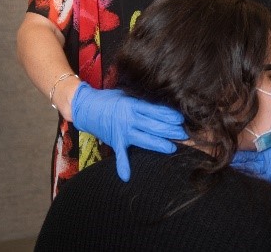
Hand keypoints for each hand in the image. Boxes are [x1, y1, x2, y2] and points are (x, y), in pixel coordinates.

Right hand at [72, 82, 187, 180]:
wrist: (86, 106)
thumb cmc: (109, 99)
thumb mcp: (126, 94)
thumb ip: (141, 101)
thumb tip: (159, 104)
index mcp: (133, 105)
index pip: (155, 111)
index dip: (168, 115)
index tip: (180, 119)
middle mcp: (129, 119)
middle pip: (154, 126)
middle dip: (170, 131)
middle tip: (185, 134)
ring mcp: (122, 131)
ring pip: (144, 140)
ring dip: (159, 145)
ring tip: (173, 148)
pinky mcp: (115, 141)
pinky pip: (120, 155)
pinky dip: (122, 166)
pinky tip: (127, 176)